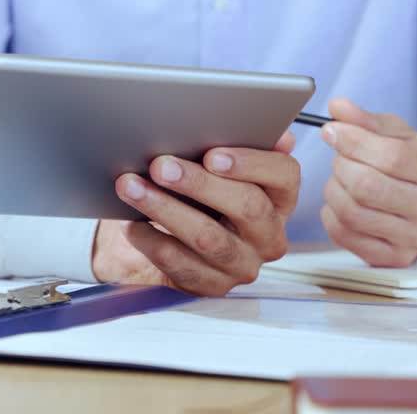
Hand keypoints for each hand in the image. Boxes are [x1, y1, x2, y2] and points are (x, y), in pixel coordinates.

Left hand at [92, 132, 299, 294]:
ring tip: (131, 186)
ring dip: (165, 207)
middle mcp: (268, 234)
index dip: (252, 163)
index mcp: (277, 197)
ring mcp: (242, 264)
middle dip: (199, 183)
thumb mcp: (206, 165)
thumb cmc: (185, 193)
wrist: (153, 239)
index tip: (212, 154)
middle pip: (247, 206)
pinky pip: (182, 264)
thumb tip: (261, 130)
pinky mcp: (212, 286)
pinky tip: (130, 224)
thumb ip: (227, 144)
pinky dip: (152, 240)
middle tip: (159, 165)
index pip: (285, 176)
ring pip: (208, 236)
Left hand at [319, 98, 416, 266]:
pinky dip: (331, 214)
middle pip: (367, 186)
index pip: (391, 157)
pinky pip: (344, 235)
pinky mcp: (393, 258)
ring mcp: (415, 238)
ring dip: (334, 189)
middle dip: (341, 166)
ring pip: (352, 212)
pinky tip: (341, 200)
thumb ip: (367, 121)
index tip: (332, 131)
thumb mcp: (401, 135)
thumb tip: (337, 108)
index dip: (352, 141)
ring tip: (341, 178)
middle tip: (340, 158)